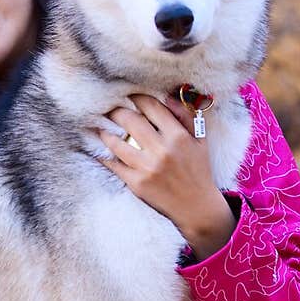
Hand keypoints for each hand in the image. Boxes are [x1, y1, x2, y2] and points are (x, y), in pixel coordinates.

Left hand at [96, 93, 236, 258]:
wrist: (196, 206)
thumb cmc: (198, 169)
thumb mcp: (199, 140)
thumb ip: (185, 116)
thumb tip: (167, 97)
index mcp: (177, 136)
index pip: (151, 107)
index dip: (136, 97)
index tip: (129, 95)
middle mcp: (161, 150)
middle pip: (129, 120)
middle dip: (115, 111)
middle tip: (109, 108)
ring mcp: (147, 167)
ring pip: (116, 143)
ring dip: (105, 133)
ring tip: (100, 128)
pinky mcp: (137, 184)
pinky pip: (114, 165)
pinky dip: (105, 157)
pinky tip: (100, 151)